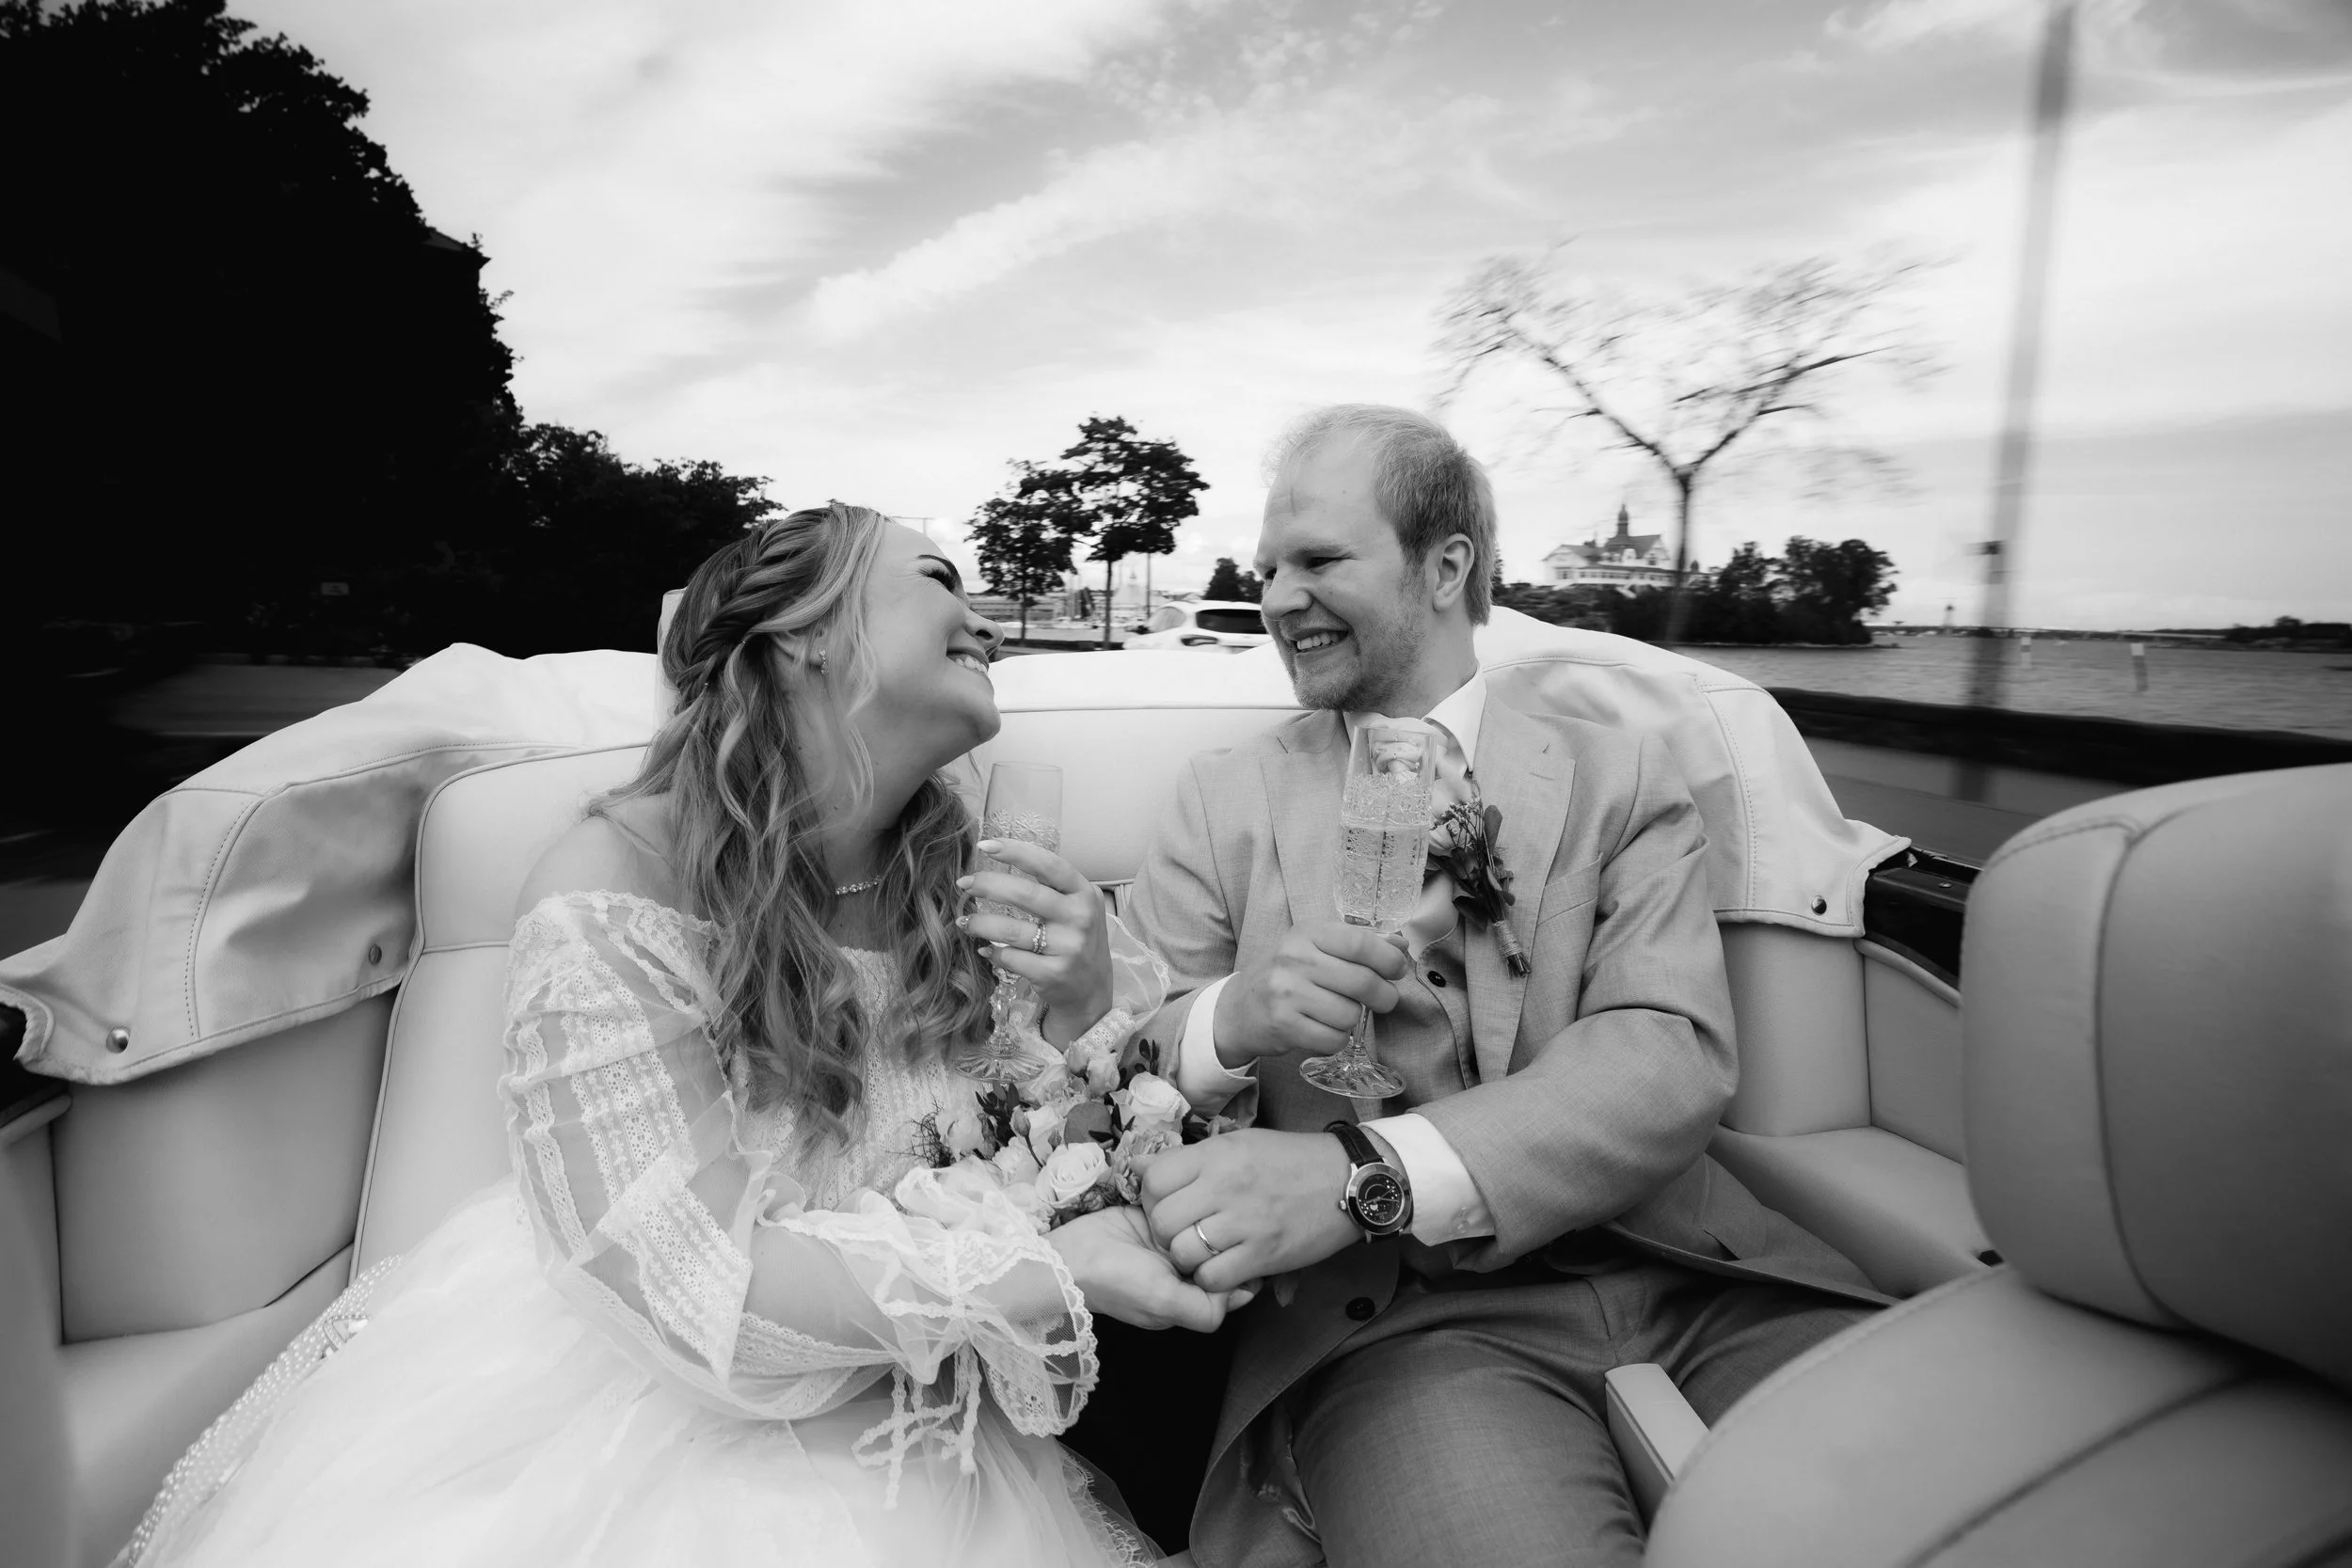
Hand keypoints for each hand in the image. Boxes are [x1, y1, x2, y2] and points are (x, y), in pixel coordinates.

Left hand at [960, 839, 1112, 1043]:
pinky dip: (992, 952)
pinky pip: (1010, 958)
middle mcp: (1080, 918)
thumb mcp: (1076, 908)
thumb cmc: (1076, 940)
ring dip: (980, 923)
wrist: (1092, 991)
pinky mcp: (1053, 974)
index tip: (985, 846)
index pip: (1049, 865)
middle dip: (987, 885)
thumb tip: (1001, 865)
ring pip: (1011, 930)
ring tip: (965, 921)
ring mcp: (1068, 948)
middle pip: (1025, 894)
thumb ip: (1051, 888)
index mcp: (1085, 894)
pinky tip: (985, 950)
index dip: (1016, 852)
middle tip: (964, 884)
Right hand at [1049, 1205, 1254, 1331]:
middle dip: (1227, 1235)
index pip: (1231, 1286)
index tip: (1250, 1242)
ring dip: (1208, 1213)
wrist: (1066, 1256)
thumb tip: (1239, 1291)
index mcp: (1188, 1299)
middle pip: (1219, 1254)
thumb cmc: (1117, 1283)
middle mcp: (1181, 1273)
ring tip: (1217, 1196)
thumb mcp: (1164, 1303)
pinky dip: (1185, 1200)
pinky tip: (1192, 1189)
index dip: (1244, 1266)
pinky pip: (1179, 1211)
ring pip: (1202, 1229)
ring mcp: (1167, 1246)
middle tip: (1236, 1209)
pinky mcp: (1152, 1221)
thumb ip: (1204, 1309)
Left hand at [1138, 1129, 1359, 1295]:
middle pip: (1162, 1220)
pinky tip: (1224, 1268)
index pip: (1154, 1179)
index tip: (1168, 1204)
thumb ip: (1190, 1159)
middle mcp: (1225, 1185)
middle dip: (1165, 1233)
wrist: (1347, 1180)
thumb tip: (1137, 1170)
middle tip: (1183, 1234)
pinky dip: (1212, 1279)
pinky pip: (1214, 1278)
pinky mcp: (1264, 1253)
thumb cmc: (1291, 1159)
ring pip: (1183, 1252)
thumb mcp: (1239, 1144)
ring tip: (1203, 1253)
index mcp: (1217, 1155)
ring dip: (1187, 1259)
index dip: (1153, 1198)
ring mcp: (1244, 1221)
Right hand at [1212, 920, 1408, 1067]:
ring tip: (1339, 1013)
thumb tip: (1401, 944)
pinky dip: (1338, 1039)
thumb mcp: (1316, 948)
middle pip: (1362, 981)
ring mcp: (1287, 993)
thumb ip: (1357, 943)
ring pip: (1350, 1015)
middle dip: (1384, 996)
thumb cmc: (1287, 975)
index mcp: (1307, 933)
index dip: (1388, 959)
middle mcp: (1294, 959)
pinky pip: (1334, 1039)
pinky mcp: (1284, 1026)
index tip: (1397, 969)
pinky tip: (1325, 1029)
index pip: (1360, 942)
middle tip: (1385, 1000)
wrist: (1239, 1008)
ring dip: (1354, 1019)